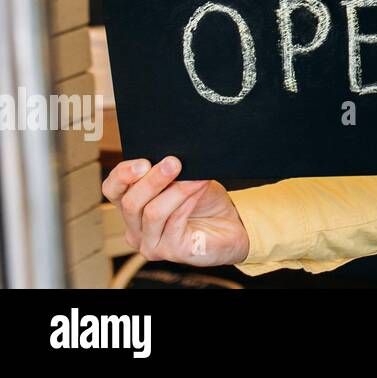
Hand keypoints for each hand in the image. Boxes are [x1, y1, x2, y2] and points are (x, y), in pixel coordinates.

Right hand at [102, 156, 249, 266]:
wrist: (231, 224)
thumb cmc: (205, 202)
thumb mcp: (184, 179)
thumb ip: (169, 172)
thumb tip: (167, 159)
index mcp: (132, 208)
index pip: (112, 189)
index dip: (123, 175)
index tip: (144, 162)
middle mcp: (135, 229)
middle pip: (130, 202)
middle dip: (153, 180)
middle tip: (174, 163)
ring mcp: (151, 244)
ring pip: (152, 213)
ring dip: (176, 190)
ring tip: (195, 176)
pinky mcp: (172, 251)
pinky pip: (174, 222)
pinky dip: (188, 201)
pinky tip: (200, 188)